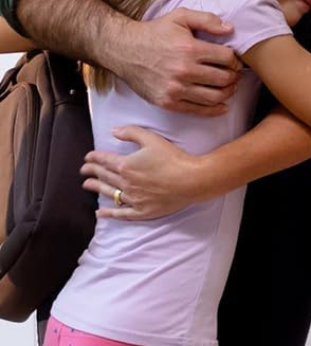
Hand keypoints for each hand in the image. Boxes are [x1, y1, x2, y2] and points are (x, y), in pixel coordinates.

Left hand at [81, 126, 201, 218]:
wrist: (190, 180)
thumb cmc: (173, 158)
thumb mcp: (152, 139)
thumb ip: (131, 133)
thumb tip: (113, 131)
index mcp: (126, 165)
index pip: (104, 160)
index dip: (94, 158)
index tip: (87, 157)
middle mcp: (126, 183)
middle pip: (104, 176)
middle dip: (92, 172)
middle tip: (83, 170)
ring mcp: (133, 198)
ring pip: (109, 193)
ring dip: (96, 188)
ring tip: (87, 185)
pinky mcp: (141, 211)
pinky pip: (121, 213)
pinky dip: (109, 214)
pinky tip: (100, 212)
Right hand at [121, 11, 240, 116]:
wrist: (124, 50)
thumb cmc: (155, 32)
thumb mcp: (180, 17)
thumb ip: (207, 20)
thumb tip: (231, 29)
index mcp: (190, 49)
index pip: (227, 58)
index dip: (235, 59)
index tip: (234, 60)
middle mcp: (184, 71)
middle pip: (224, 79)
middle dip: (235, 76)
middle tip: (235, 74)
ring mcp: (175, 89)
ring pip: (214, 97)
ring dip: (228, 93)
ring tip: (230, 87)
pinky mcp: (167, 102)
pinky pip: (198, 110)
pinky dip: (215, 110)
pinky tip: (223, 106)